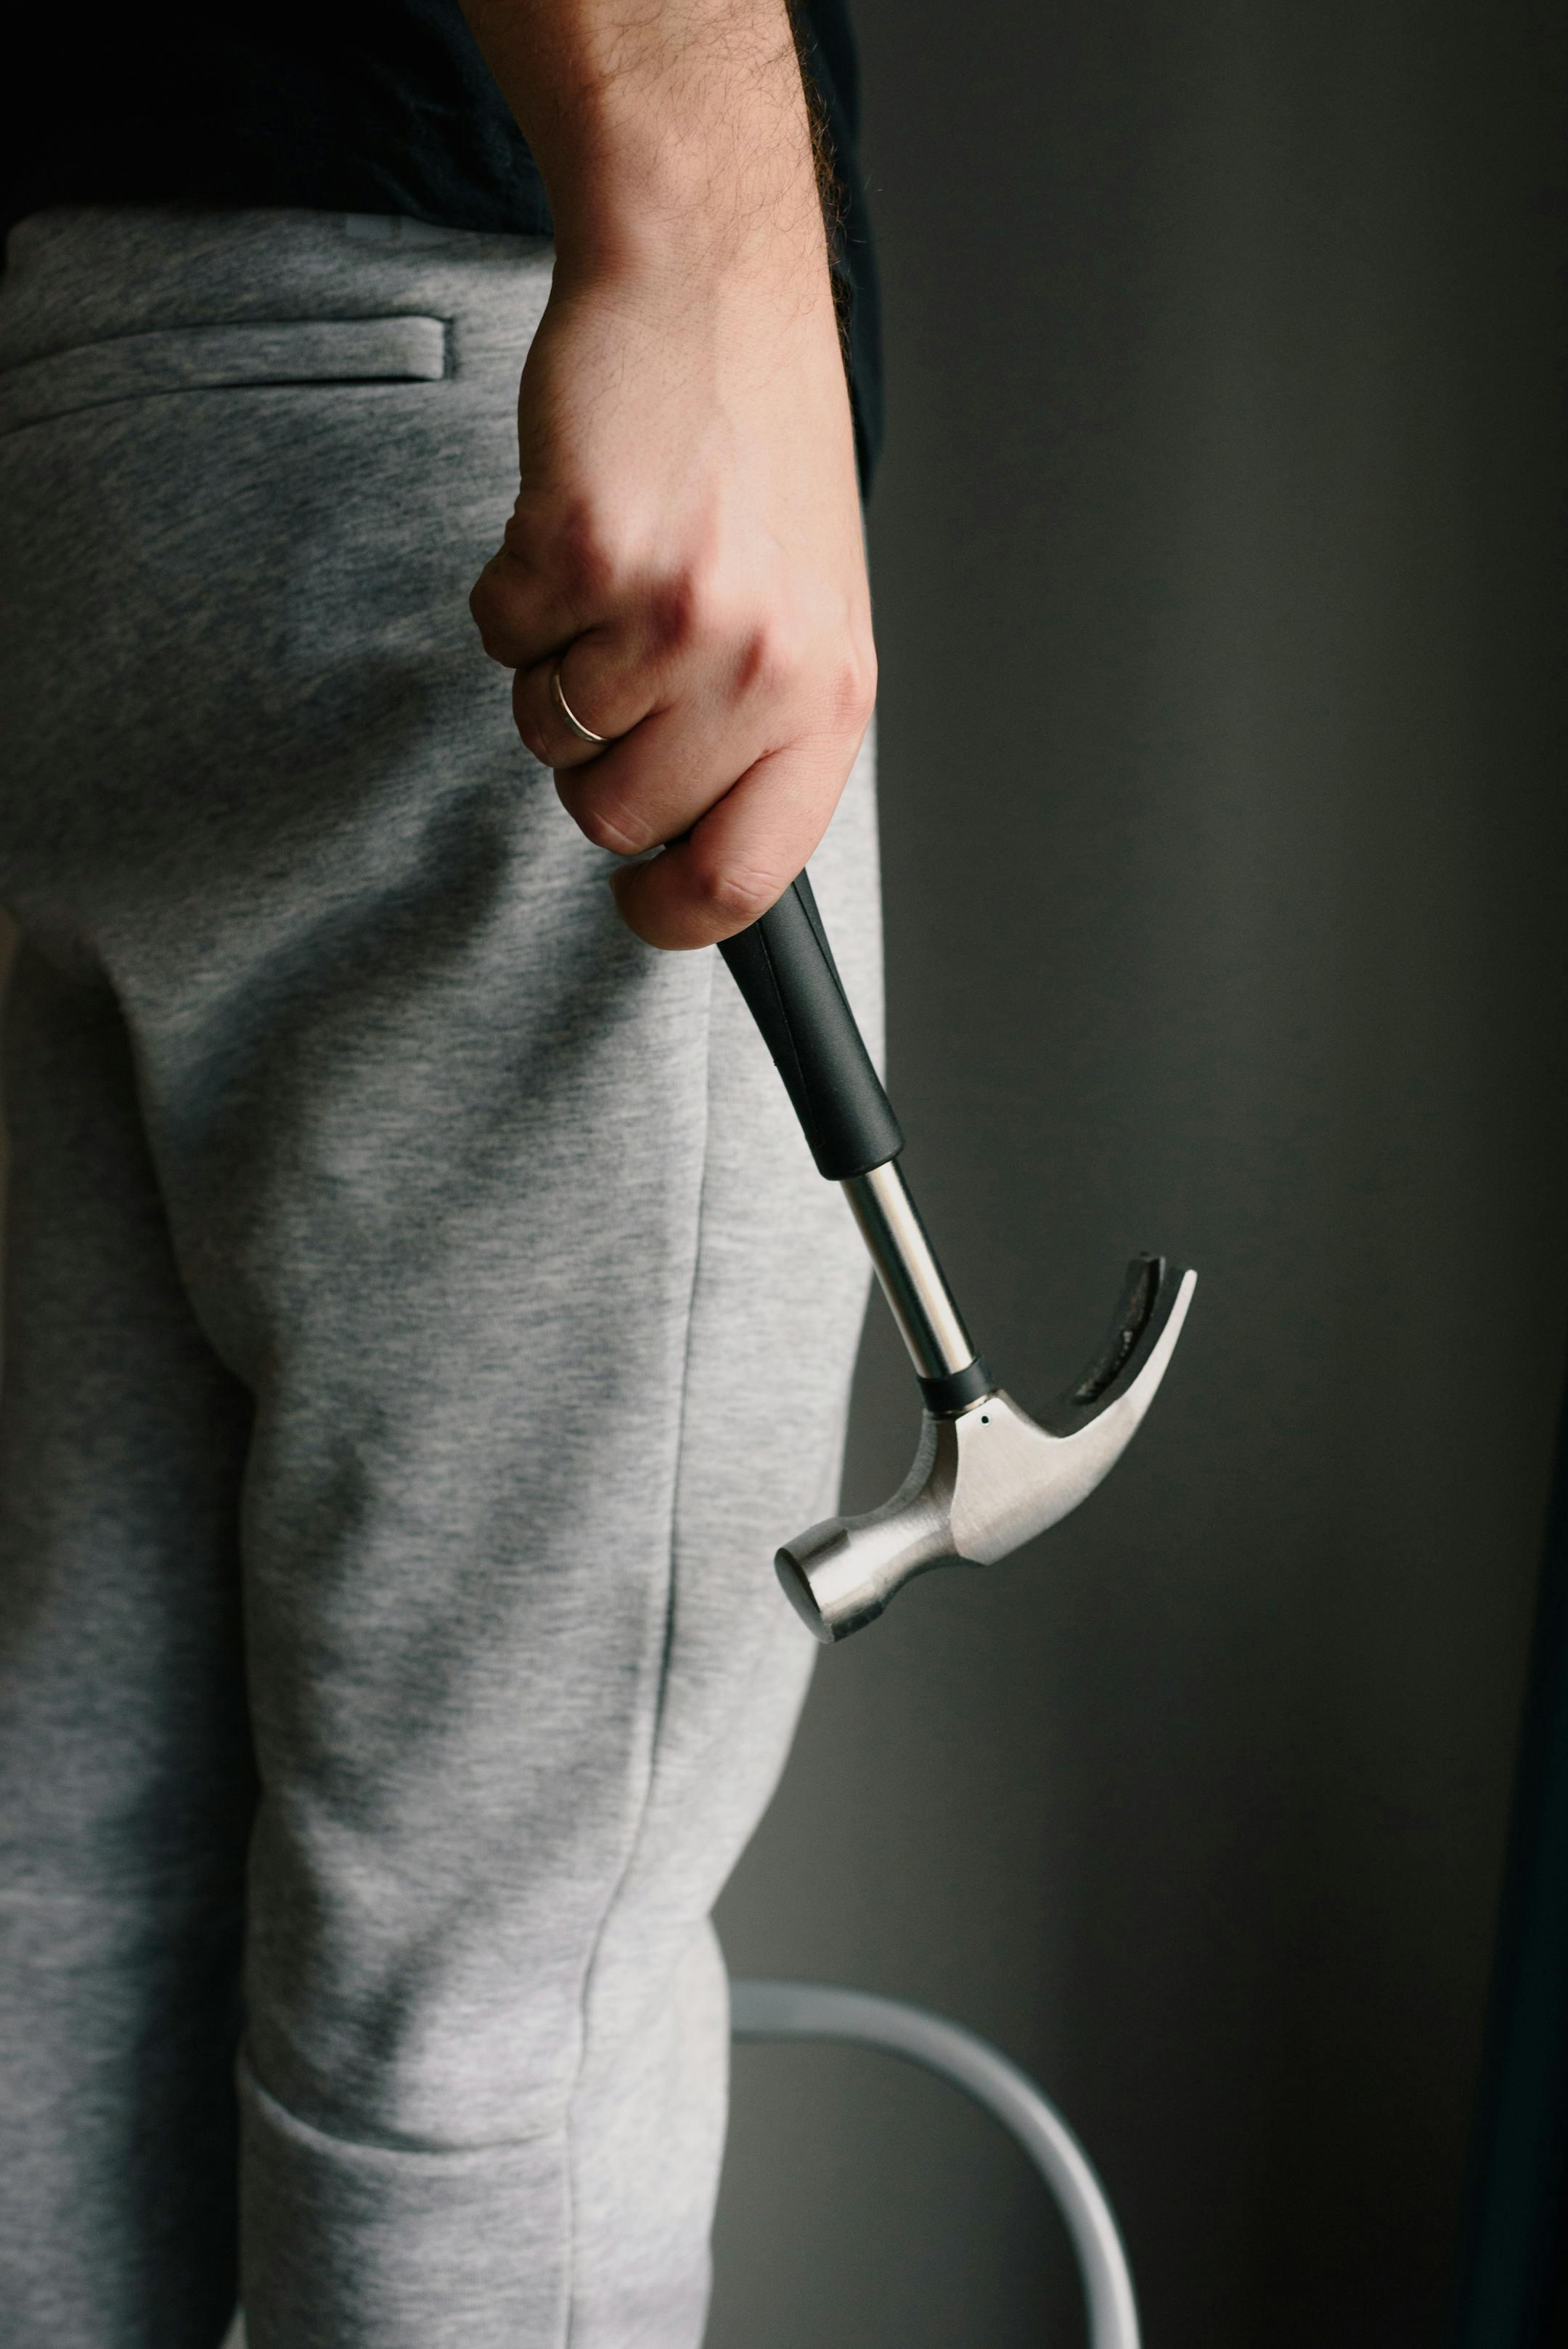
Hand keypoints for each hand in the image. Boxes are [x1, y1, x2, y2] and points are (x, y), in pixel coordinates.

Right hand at [462, 0, 874, 948]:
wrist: (713, 290)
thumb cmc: (760, 452)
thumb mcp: (812, 613)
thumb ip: (768, 733)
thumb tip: (703, 848)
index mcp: (830, 700)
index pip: (746, 881)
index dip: (675, 913)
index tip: (643, 902)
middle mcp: (763, 669)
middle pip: (616, 817)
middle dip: (597, 756)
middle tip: (626, 660)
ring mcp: (673, 614)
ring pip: (548, 734)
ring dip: (553, 665)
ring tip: (612, 573)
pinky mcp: (583, 554)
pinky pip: (500, 639)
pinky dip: (513, 591)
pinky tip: (573, 524)